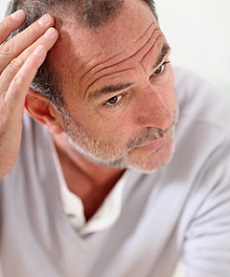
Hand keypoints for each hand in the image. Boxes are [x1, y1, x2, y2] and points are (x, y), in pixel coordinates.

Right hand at [0, 10, 57, 178]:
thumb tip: (23, 80)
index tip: (23, 17)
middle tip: (48, 19)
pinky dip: (30, 66)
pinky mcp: (5, 111)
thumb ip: (11, 92)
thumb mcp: (4, 111)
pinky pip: (18, 84)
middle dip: (28, 33)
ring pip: (15, 64)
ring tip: (52, 31)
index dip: (8, 32)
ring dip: (34, 45)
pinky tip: (42, 53)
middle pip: (8, 53)